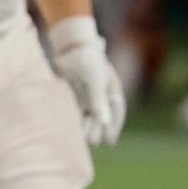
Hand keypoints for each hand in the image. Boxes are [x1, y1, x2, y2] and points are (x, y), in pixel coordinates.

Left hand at [50, 17, 126, 145]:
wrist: (70, 46)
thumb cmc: (87, 60)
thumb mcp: (95, 80)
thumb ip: (98, 100)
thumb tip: (104, 122)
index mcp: (112, 90)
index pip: (117, 112)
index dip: (113, 127)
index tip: (109, 141)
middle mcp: (101, 94)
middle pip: (101, 115)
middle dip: (97, 129)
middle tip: (92, 142)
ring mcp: (87, 94)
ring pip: (88, 114)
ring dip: (86, 126)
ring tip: (82, 139)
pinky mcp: (74, 93)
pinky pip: (76, 109)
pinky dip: (74, 118)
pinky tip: (71, 128)